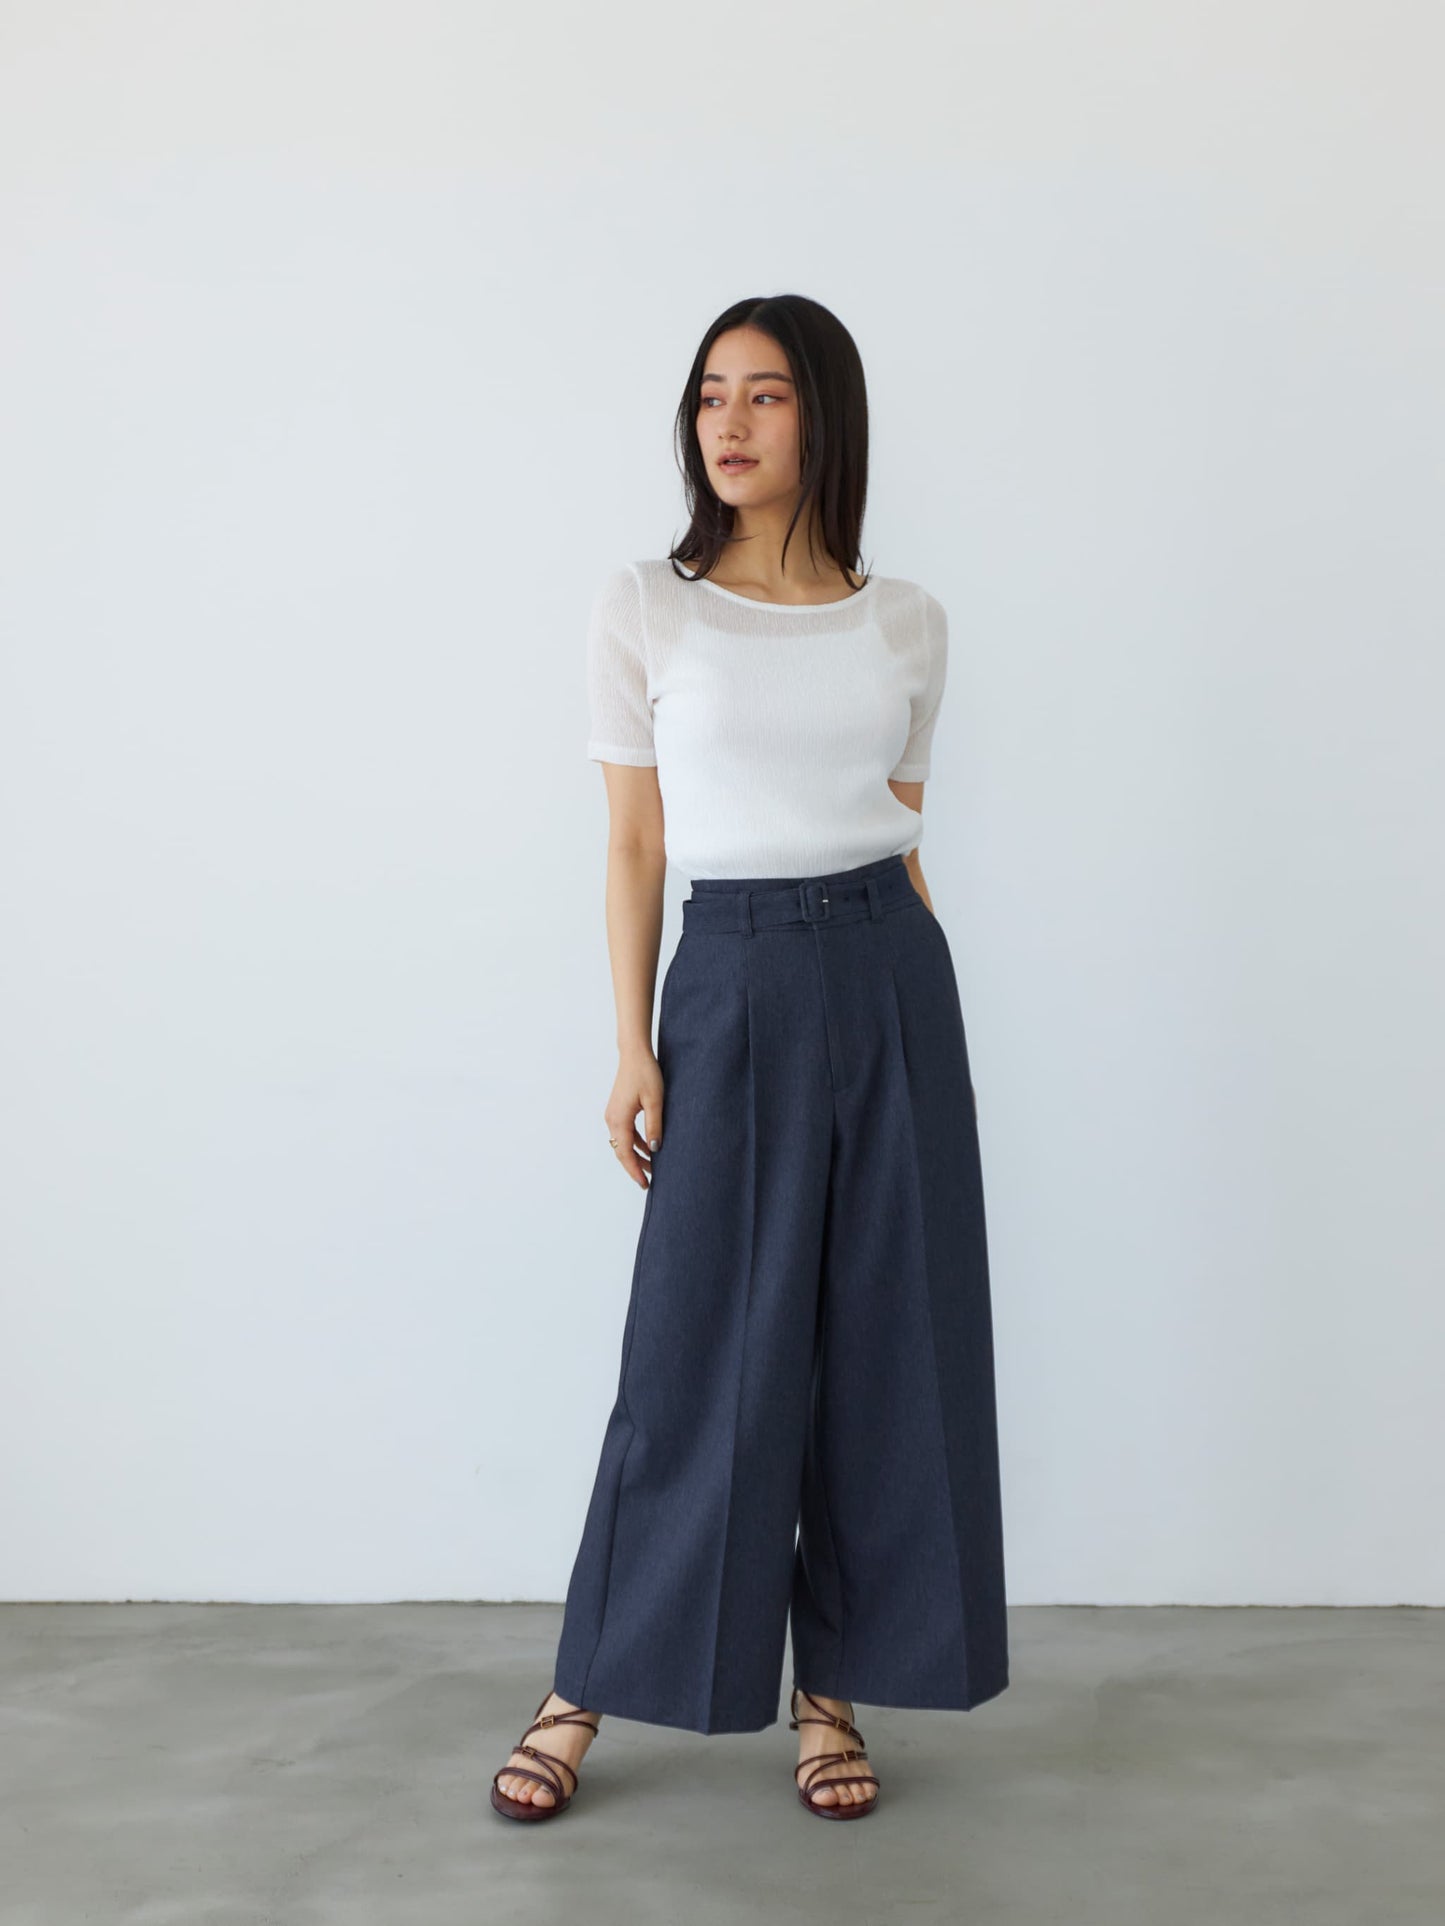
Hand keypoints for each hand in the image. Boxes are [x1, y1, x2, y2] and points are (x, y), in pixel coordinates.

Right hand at [605, 1047, 664, 1189]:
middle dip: (635, 1167)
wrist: (634, 1054)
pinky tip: (647, 1148)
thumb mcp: (655, 1101)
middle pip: (622, 1151)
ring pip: (623, 1143)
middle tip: (649, 1181)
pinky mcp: (617, 1110)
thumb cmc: (646, 1074)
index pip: (626, 1153)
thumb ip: (654, 1126)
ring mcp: (613, 1114)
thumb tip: (654, 1149)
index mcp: (619, 1120)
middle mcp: (612, 1119)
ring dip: (636, 1155)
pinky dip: (635, 1143)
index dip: (635, 1171)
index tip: (645, 1184)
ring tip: (652, 1167)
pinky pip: (624, 1133)